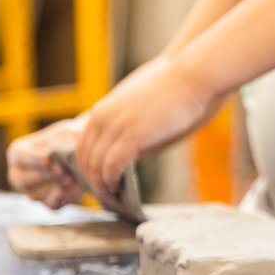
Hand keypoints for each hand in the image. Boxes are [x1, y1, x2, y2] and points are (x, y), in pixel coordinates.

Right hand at [6, 118, 84, 208]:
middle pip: (24, 181)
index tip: (48, 159)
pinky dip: (65, 197)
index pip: (20, 158)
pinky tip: (76, 187)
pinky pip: (52, 205)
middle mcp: (19, 174)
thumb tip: (54, 160)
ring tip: (73, 178)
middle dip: (46, 176)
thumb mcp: (66, 133)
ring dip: (56, 186)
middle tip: (64, 171)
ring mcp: (31, 191)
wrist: (89, 150)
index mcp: (18, 152)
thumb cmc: (73, 136)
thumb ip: (59, 143)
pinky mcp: (48, 201)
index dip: (33, 160)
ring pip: (36, 195)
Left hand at [77, 56, 211, 196]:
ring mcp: (116, 125)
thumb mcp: (138, 105)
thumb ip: (125, 127)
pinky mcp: (133, 135)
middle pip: (85, 159)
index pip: (83, 147)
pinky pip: (113, 166)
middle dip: (92, 180)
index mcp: (101, 110)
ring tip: (112, 197)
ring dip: (101, 185)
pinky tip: (118, 190)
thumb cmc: (172, 88)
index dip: (88, 168)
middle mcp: (102, 117)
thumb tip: (126, 156)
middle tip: (103, 195)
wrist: (191, 76)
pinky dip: (112, 181)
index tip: (98, 181)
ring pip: (96, 165)